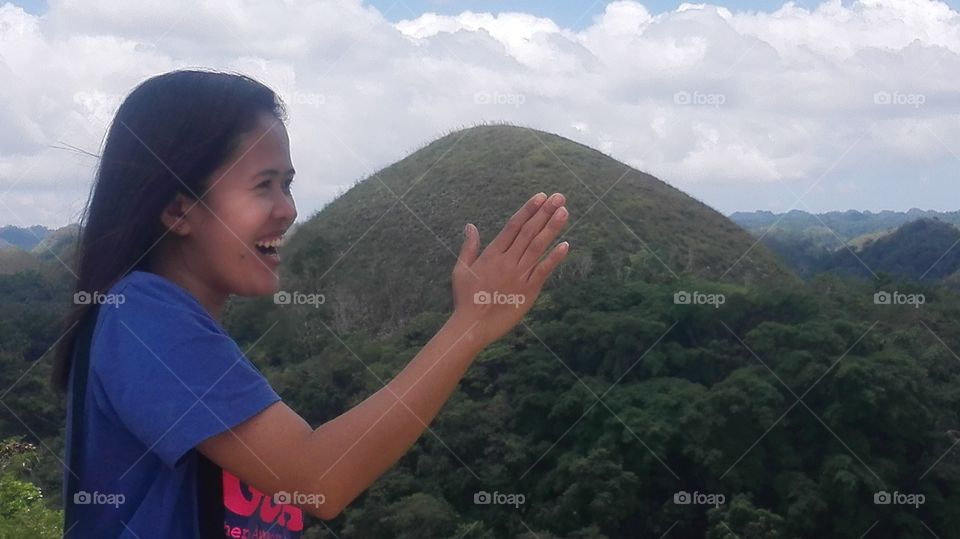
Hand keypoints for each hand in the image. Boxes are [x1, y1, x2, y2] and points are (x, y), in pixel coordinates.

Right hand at [450, 192, 569, 347]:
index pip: (513, 226)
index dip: (528, 210)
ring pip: (537, 247)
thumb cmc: (465, 299)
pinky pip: (543, 271)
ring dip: (552, 228)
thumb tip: (470, 226)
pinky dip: (554, 258)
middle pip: (528, 232)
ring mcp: (519, 275)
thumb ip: (469, 247)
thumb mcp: (461, 270)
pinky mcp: (528, 291)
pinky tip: (566, 245)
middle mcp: (507, 261)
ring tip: (564, 212)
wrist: (472, 326)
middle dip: (544, 213)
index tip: (541, 197)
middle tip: (559, 197)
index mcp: (492, 254)